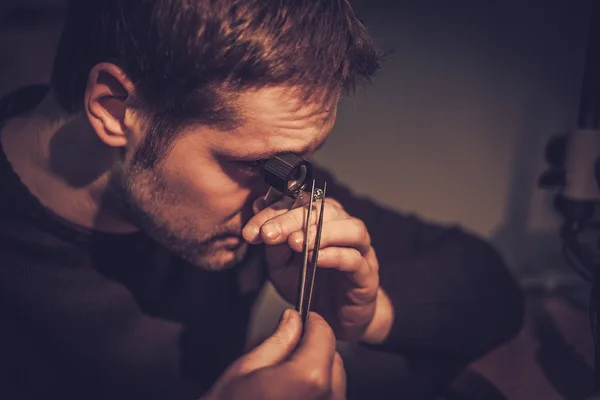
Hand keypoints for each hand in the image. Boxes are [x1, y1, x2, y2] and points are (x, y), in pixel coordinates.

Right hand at [203, 310, 345, 399]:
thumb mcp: (245, 369)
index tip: (302, 319)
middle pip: (333, 359)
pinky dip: (316, 395)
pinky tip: (291, 397)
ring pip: (335, 383)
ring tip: (285, 382)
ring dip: (318, 374)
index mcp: (308, 378)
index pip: (325, 335)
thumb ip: (277, 341)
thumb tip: (292, 321)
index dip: (313, 323)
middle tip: (286, 353)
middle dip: (314, 350)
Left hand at [242, 196, 391, 342]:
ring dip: (321, 232)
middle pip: (325, 209)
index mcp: (322, 219)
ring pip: (350, 228)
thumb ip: (273, 242)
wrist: (335, 319)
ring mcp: (360, 250)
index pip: (300, 203)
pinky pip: (356, 259)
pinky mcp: (368, 274)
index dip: (274, 212)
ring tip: (296, 243)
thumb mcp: (281, 266)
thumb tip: (258, 209)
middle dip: (293, 219)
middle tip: (269, 234)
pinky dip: (335, 255)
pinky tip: (315, 259)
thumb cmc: (310, 285)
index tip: (253, 230)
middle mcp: (343, 228)